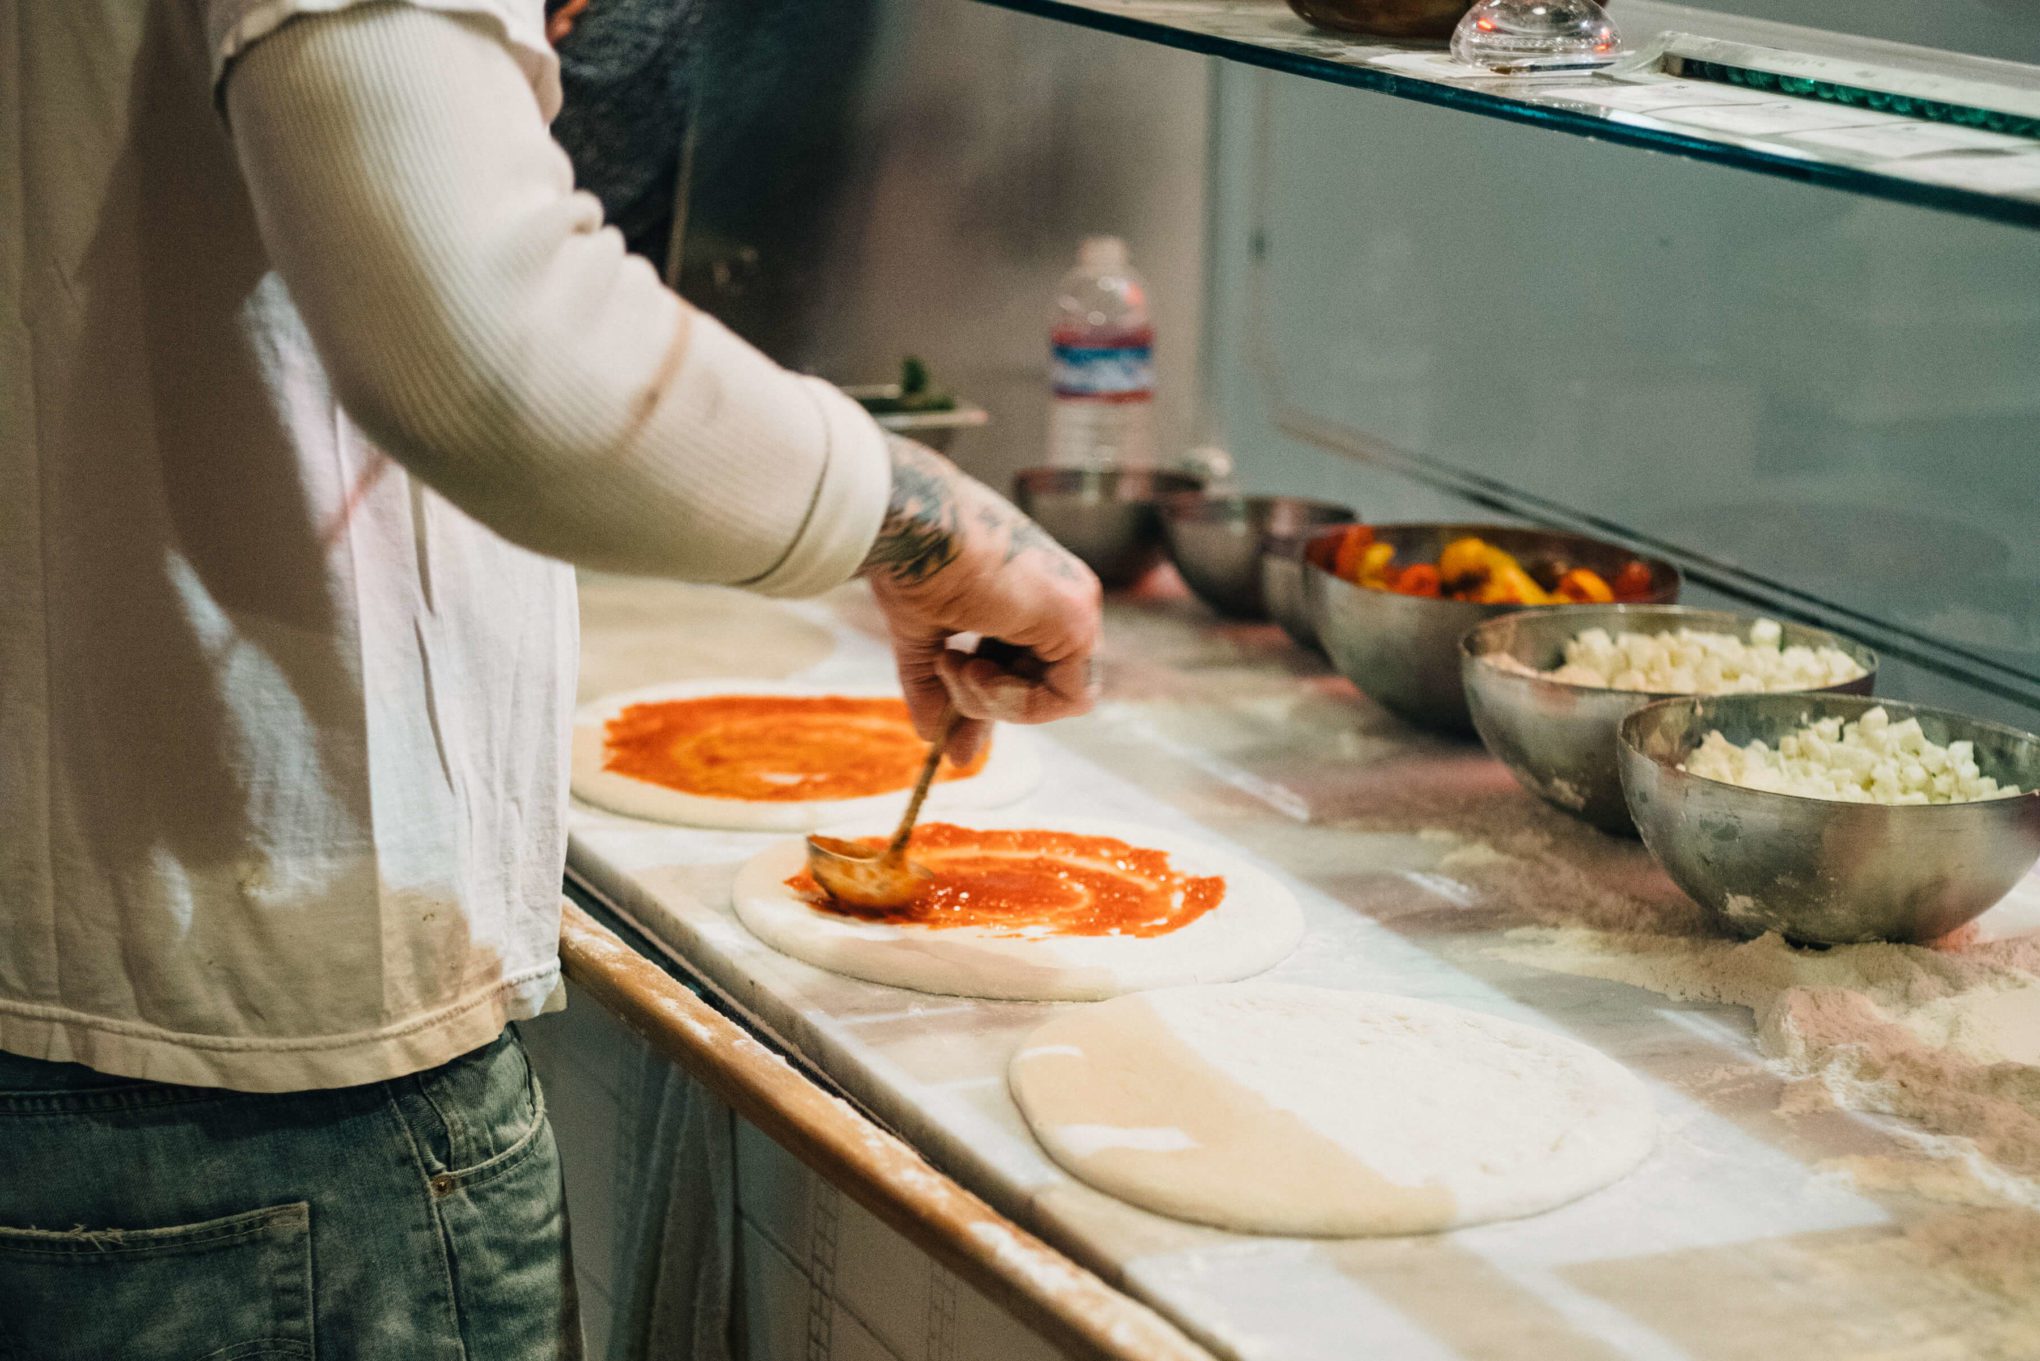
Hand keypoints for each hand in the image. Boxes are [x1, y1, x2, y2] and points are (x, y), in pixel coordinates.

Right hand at [862, 439, 1101, 762]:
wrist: (914, 531)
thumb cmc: (914, 563)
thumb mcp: (924, 636)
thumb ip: (934, 687)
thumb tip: (932, 736)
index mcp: (1032, 591)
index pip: (1026, 664)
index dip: (990, 700)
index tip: (950, 731)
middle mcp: (1063, 597)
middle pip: (1044, 685)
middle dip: (988, 706)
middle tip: (945, 694)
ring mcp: (1077, 608)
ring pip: (1056, 697)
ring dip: (992, 699)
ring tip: (951, 662)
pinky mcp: (1079, 621)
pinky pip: (1066, 698)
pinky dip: (1017, 702)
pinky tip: (975, 667)